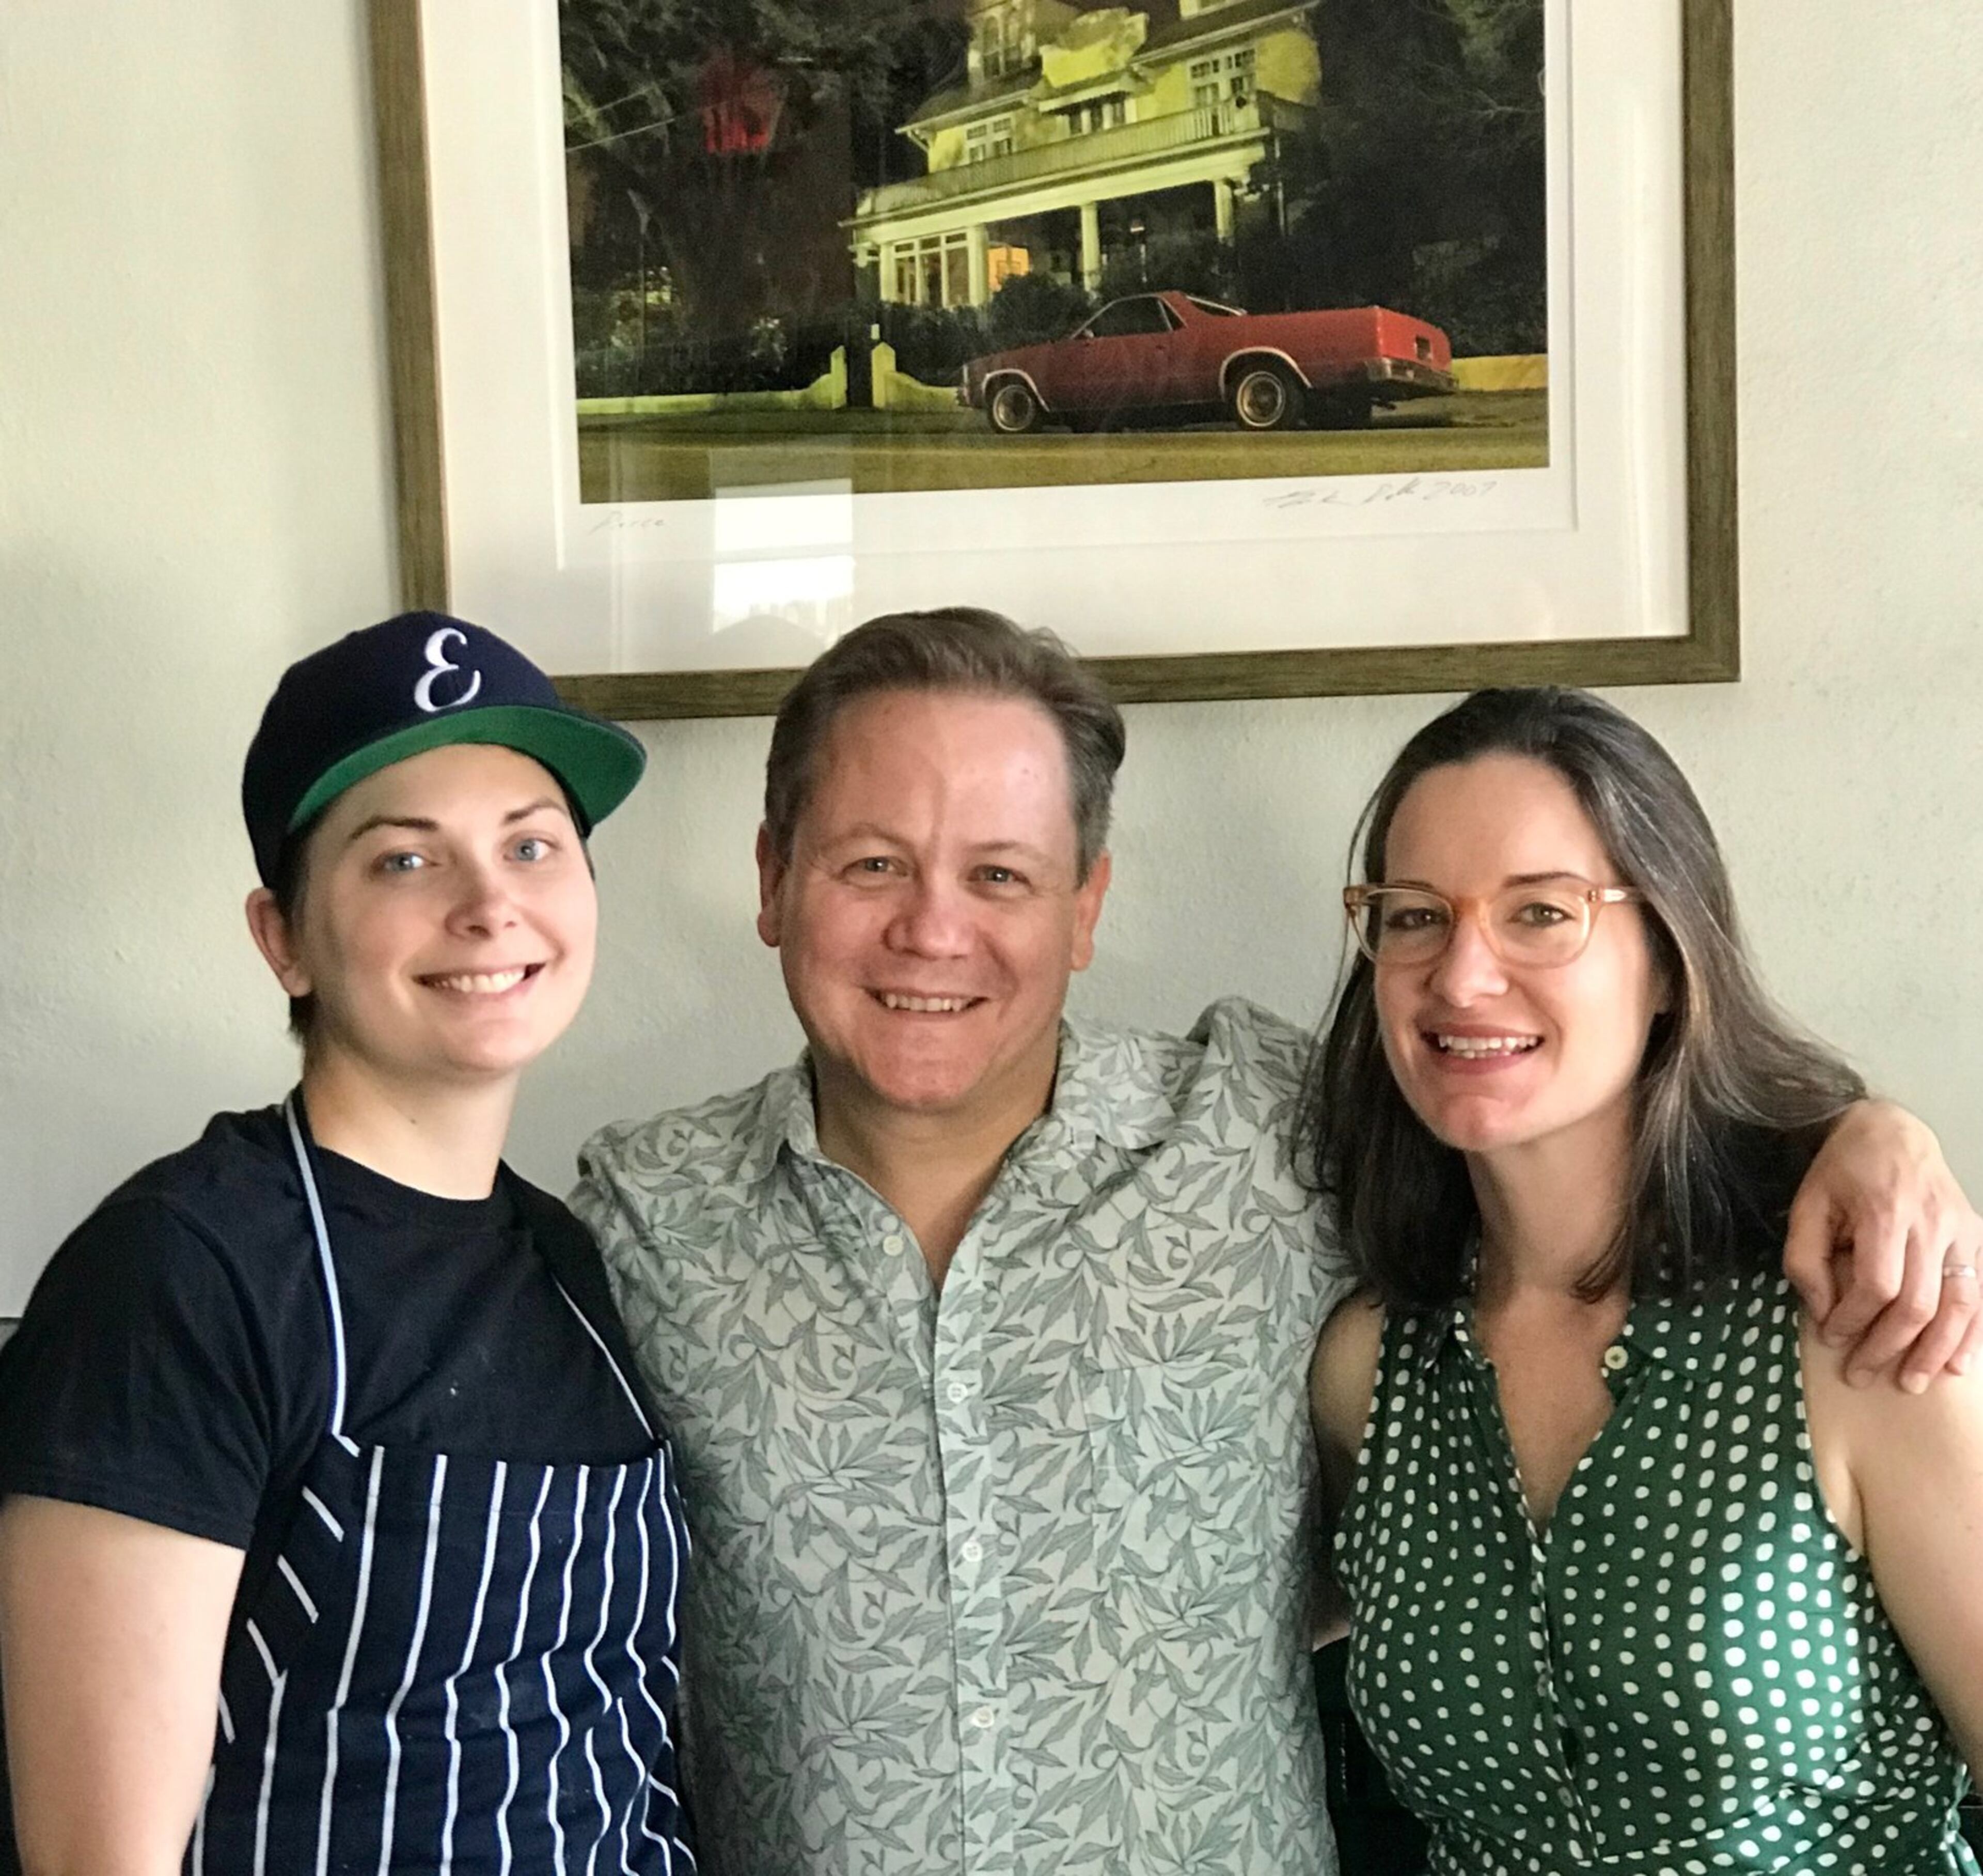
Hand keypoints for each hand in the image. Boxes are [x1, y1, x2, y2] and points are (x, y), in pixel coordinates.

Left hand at [1783, 1101, 1982, 1390]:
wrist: (1889, 1131)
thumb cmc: (1842, 1172)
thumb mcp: (1806, 1206)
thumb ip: (1805, 1259)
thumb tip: (1823, 1310)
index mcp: (1885, 1213)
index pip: (1876, 1285)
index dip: (1853, 1319)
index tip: (1831, 1336)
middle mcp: (1932, 1224)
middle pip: (1918, 1302)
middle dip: (1889, 1346)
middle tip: (1861, 1374)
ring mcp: (1963, 1231)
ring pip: (1960, 1304)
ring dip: (1937, 1351)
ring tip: (1914, 1382)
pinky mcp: (1978, 1236)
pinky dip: (1975, 1332)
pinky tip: (1961, 1363)